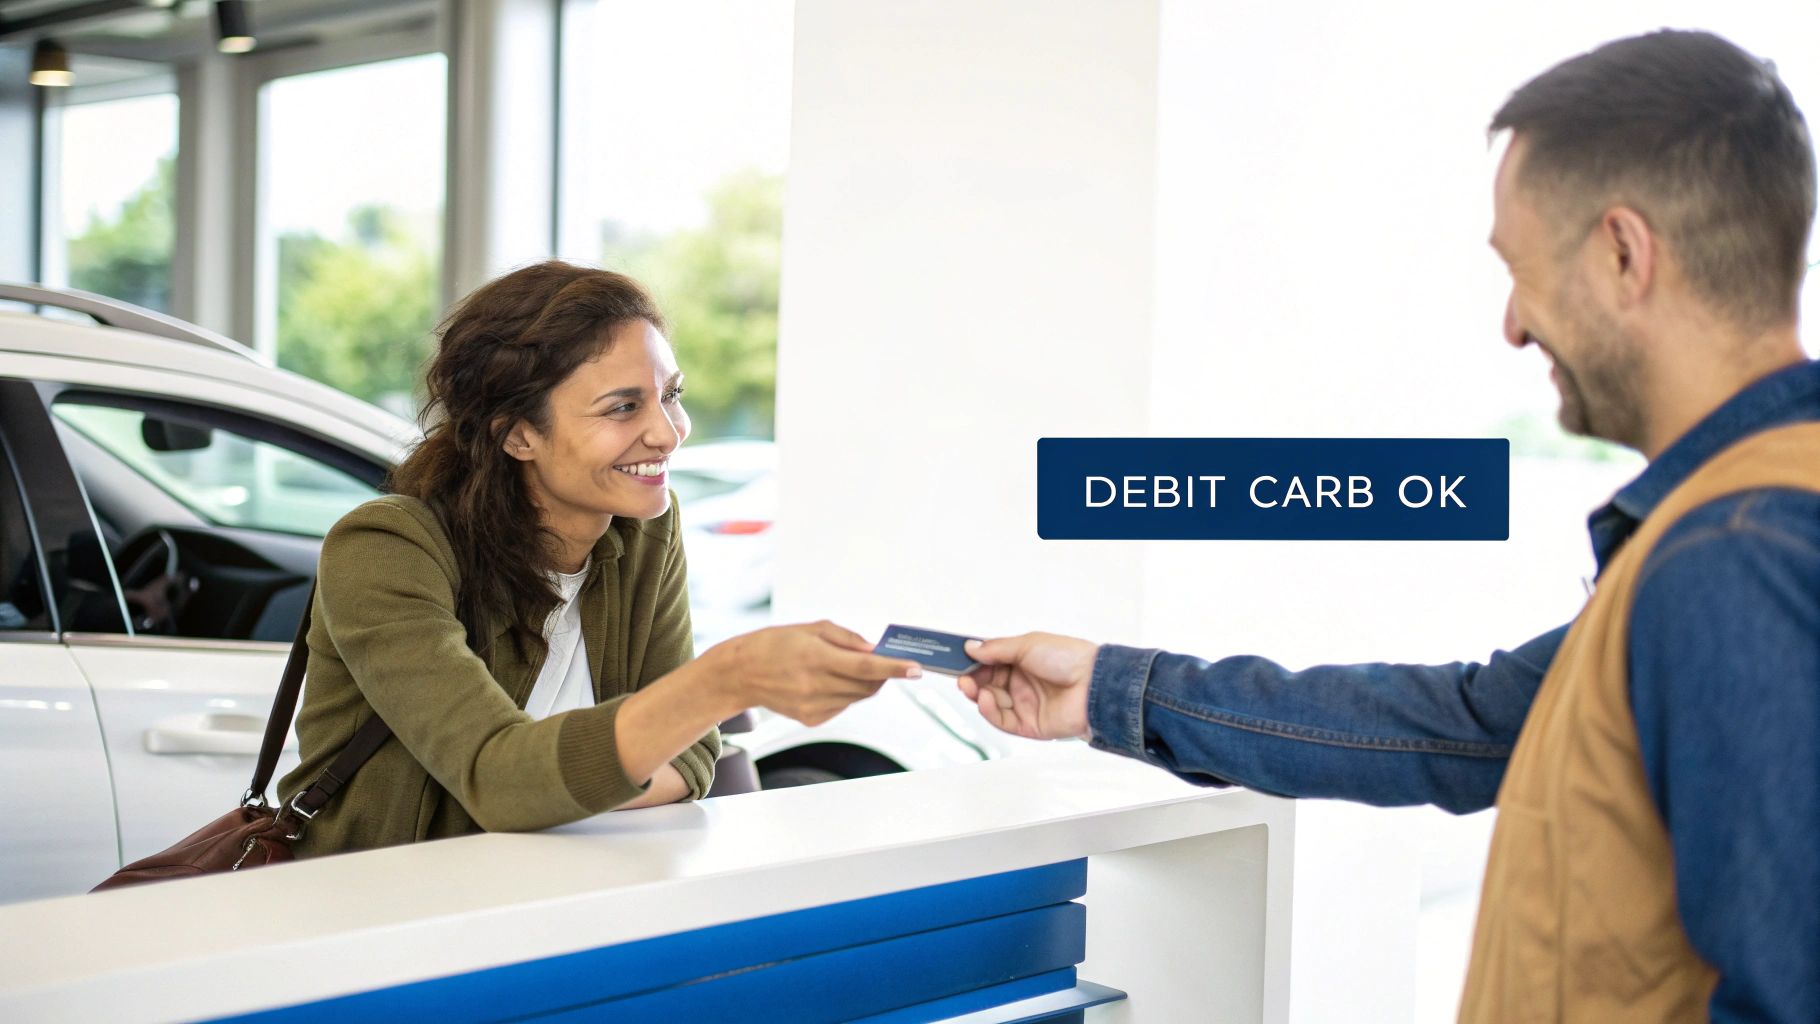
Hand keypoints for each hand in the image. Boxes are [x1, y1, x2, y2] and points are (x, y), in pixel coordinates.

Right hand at [706, 620, 921, 725]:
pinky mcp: (810, 719)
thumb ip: (847, 639)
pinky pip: (842, 706)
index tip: (916, 669)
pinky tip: (827, 682)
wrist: (741, 673)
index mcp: (816, 657)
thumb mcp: (811, 628)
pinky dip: (845, 694)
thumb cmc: (775, 644)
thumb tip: (875, 650)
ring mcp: (813, 705)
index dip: (894, 669)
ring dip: (863, 683)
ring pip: (857, 697)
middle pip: (867, 685)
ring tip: (846, 667)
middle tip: (884, 661)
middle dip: (882, 674)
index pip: (867, 667)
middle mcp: (816, 685)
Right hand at [957, 633, 1099, 739]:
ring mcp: (1025, 705)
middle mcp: (1022, 683)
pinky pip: (1003, 721)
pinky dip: (990, 711)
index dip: (974, 663)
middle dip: (972, 681)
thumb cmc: (1068, 658)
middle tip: (960, 677)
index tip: (956, 660)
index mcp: (1022, 662)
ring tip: (970, 687)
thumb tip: (970, 648)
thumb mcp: (1027, 644)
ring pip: (992, 703)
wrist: (1094, 685)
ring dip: (978, 696)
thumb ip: (996, 649)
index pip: (990, 664)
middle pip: (987, 685)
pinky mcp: (1029, 726)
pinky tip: (984, 700)